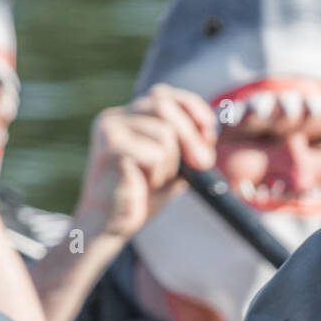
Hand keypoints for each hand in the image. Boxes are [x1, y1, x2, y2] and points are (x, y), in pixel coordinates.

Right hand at [73, 83, 216, 241]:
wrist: (110, 225)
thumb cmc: (140, 197)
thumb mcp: (172, 167)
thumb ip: (189, 149)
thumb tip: (210, 134)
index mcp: (127, 117)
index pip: (162, 94)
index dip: (191, 107)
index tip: (209, 132)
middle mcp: (115, 117)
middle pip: (164, 106)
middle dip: (191, 135)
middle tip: (203, 163)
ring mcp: (110, 130)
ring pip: (163, 133)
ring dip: (171, 163)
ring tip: (155, 180)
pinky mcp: (111, 149)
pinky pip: (154, 155)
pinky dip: (159, 174)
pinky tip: (144, 186)